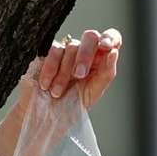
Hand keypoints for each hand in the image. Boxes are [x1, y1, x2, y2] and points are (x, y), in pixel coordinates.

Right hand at [0, 28, 122, 155]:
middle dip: (86, 56)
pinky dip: (51, 69)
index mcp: (100, 61)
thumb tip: (113, 52)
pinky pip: (53, 50)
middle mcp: (84, 53)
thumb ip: (106, 73)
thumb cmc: (69, 107)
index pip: (111, 38)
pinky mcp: (46, 53)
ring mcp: (65, 52)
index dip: (110, 37)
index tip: (106, 47)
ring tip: (57, 92)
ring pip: (71, 46)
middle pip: (90, 37)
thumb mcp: (93, 93)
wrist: (43, 119)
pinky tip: (47, 85)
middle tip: (79, 75)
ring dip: (65, 72)